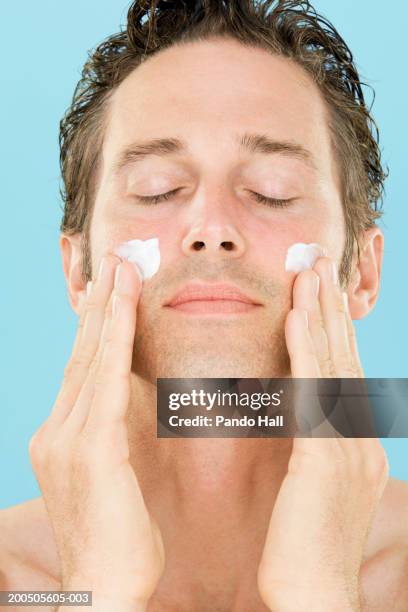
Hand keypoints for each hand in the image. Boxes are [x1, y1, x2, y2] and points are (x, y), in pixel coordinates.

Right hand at [29, 253, 164, 610]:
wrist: (105, 591)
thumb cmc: (118, 537)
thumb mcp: (112, 474)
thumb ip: (113, 431)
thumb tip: (131, 395)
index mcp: (61, 436)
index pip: (81, 368)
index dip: (94, 327)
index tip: (107, 290)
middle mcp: (55, 431)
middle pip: (81, 354)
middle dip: (98, 306)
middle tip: (113, 262)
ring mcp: (67, 439)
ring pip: (91, 360)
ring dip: (107, 311)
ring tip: (120, 270)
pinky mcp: (91, 450)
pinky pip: (106, 383)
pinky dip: (115, 342)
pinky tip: (124, 309)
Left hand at [257, 257, 388, 610]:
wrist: (314, 597)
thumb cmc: (304, 545)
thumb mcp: (315, 486)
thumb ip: (314, 445)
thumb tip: (301, 415)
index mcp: (357, 442)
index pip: (344, 372)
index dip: (333, 329)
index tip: (319, 292)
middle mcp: (360, 436)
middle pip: (343, 358)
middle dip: (331, 308)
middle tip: (319, 264)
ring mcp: (347, 444)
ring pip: (332, 363)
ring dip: (321, 313)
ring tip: (310, 272)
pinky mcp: (325, 456)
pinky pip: (314, 391)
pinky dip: (306, 348)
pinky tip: (297, 315)